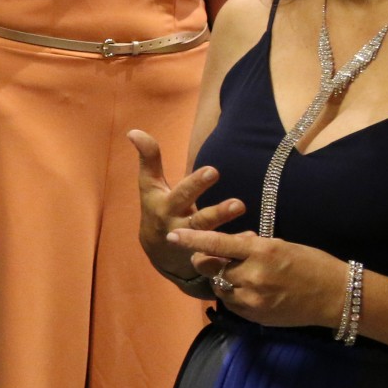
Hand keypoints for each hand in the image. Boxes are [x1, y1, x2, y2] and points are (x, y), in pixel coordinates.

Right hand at [128, 129, 246, 288]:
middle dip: (216, 212)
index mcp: (166, 207)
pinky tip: (253, 236)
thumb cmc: (158, 208)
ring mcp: (193, 244)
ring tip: (242, 209)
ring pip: (212, 238)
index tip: (214, 170)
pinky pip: (223, 254)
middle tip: (239, 203)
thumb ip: (149, 160)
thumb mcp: (150, 187)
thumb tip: (134, 131)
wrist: (159, 251)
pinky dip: (237, 244)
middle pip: (198, 219)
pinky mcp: (207, 257)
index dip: (195, 183)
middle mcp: (179, 227)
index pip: (180, 193)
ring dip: (229, 228)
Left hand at [166, 228, 348, 328]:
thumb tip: (233, 241)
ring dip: (223, 279)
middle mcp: (253, 275)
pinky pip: (231, 303)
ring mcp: (253, 298)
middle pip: (211, 267)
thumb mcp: (281, 246)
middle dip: (206, 261)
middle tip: (212, 258)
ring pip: (219, 286)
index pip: (218, 243)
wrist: (336, 297)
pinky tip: (250, 290)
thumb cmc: (311, 264)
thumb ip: (252, 246)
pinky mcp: (254, 315)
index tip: (173, 236)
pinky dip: (234, 295)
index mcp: (261, 252)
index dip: (192, 240)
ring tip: (241, 275)